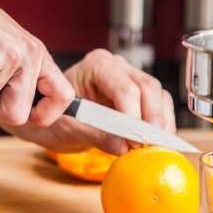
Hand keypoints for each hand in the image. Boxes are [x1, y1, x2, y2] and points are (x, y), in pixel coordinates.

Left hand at [8, 47, 176, 155]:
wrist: (50, 115)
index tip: (134, 141)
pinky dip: (161, 123)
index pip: (124, 88)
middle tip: (151, 145)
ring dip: (161, 121)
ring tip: (156, 146)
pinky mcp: (138, 93)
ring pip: (157, 94)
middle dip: (152, 118)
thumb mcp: (68, 128)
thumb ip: (95, 135)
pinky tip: (156, 142)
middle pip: (147, 87)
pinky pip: (159, 103)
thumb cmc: (56, 116)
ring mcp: (129, 77)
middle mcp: (116, 66)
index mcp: (96, 66)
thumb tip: (124, 146)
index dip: (133, 115)